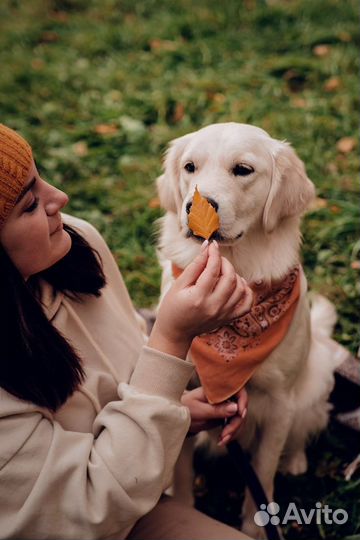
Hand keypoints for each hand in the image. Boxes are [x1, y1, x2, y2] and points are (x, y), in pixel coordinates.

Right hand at [148, 241, 252, 358]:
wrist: (175, 331)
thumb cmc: (172, 306)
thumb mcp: (179, 284)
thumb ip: (195, 265)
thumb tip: (207, 246)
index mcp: (198, 297)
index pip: (213, 269)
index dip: (214, 254)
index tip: (212, 245)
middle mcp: (214, 307)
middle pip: (230, 278)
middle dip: (225, 263)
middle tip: (216, 259)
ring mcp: (223, 314)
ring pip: (240, 289)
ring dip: (235, 275)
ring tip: (223, 272)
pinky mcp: (228, 319)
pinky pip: (246, 304)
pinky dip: (246, 291)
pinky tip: (237, 284)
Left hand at [181, 386, 247, 443]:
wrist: (179, 416)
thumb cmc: (186, 408)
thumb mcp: (200, 410)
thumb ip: (218, 409)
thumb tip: (236, 408)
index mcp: (218, 389)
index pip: (237, 390)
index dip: (243, 401)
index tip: (241, 414)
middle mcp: (224, 396)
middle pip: (240, 408)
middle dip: (236, 423)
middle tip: (226, 435)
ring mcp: (225, 406)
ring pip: (238, 418)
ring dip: (233, 431)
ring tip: (222, 441)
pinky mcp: (224, 415)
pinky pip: (233, 424)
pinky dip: (229, 433)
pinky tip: (221, 441)